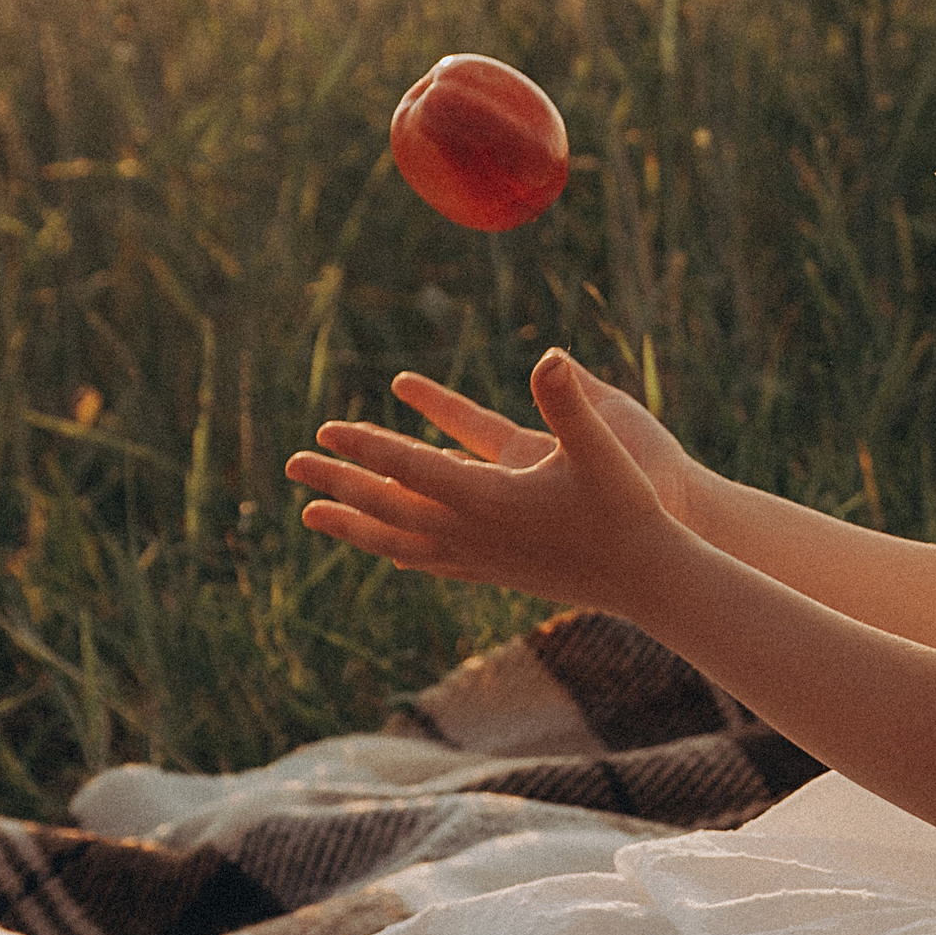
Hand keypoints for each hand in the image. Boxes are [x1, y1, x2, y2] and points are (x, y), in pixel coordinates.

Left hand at [287, 351, 684, 612]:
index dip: (366, 449)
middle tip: (290, 466)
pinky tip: (382, 551)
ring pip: (398, 541)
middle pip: (389, 507)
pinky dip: (393, 549)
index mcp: (489, 501)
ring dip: (353, 524)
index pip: (411, 470)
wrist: (646, 578)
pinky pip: (426, 560)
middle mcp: (473, 534)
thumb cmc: (629, 507)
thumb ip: (570, 402)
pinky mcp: (492, 573)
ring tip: (311, 515)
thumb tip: (551, 356)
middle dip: (339, 484)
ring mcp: (479, 560)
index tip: (325, 432)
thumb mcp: (601, 447)